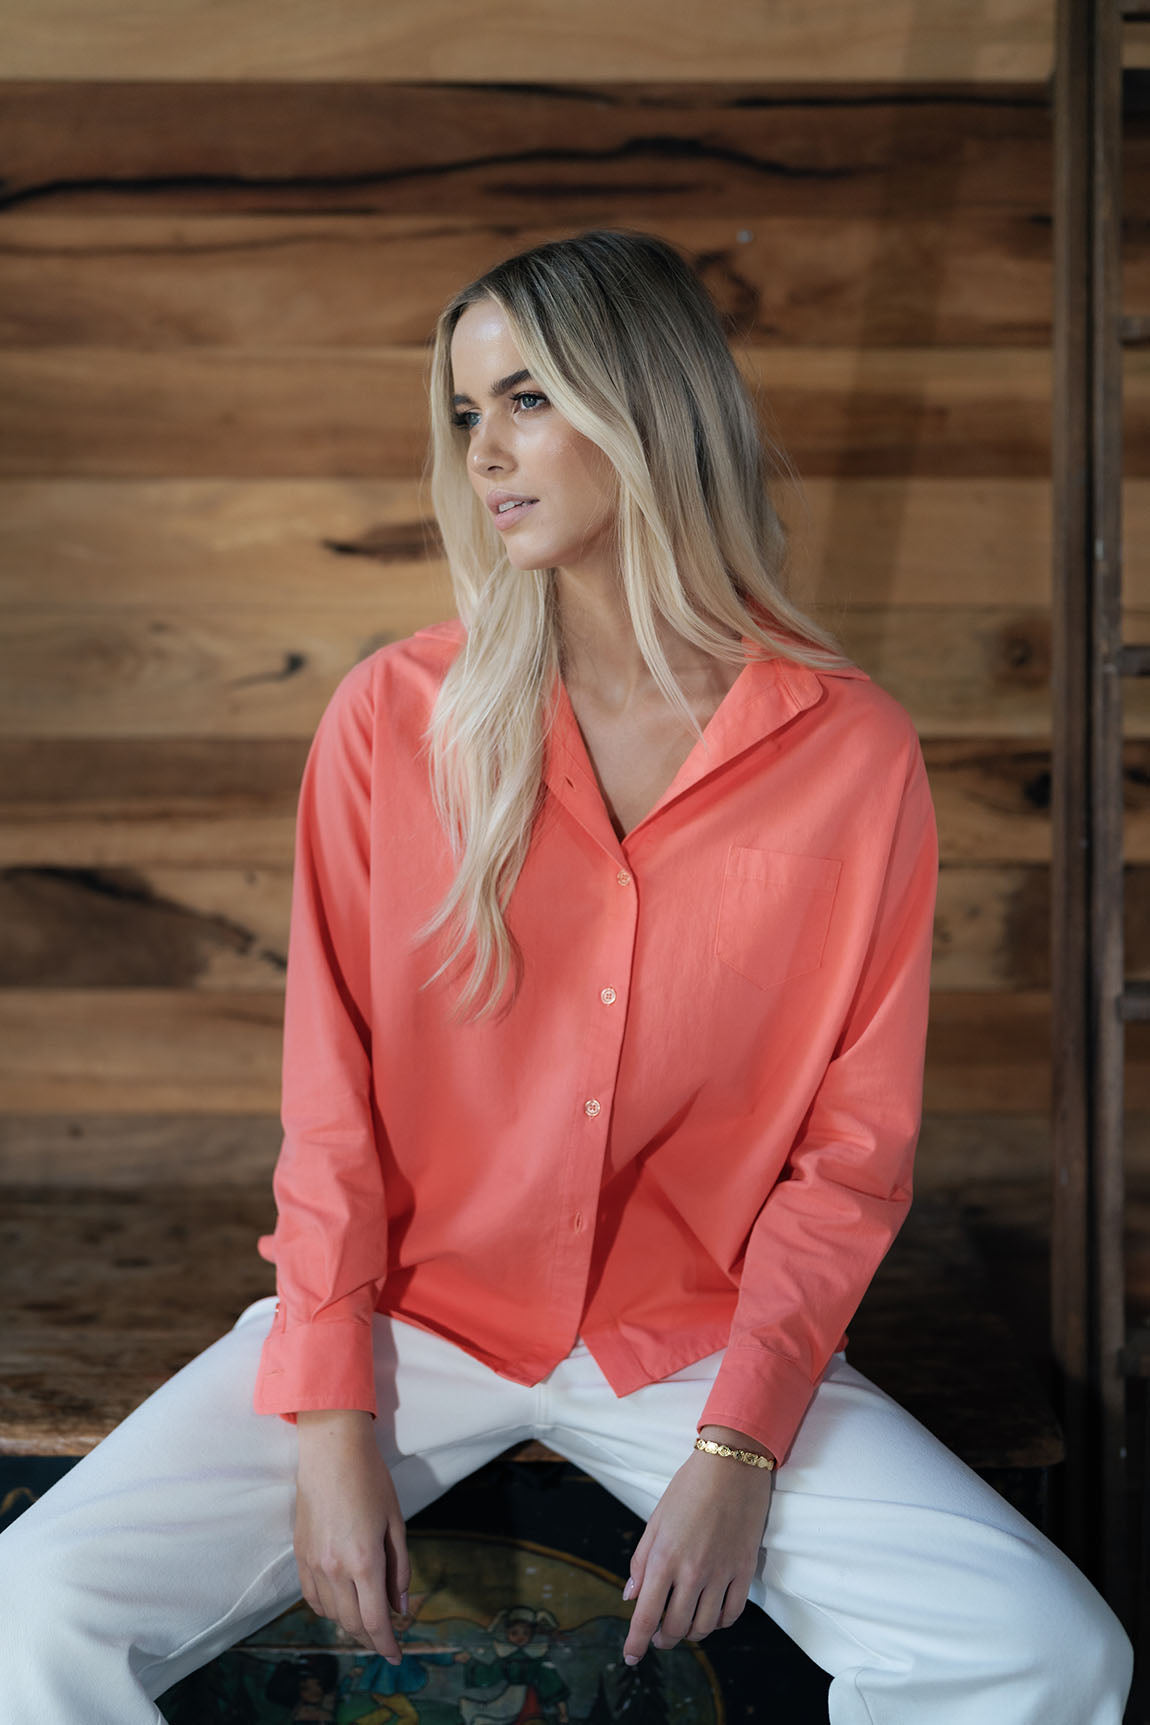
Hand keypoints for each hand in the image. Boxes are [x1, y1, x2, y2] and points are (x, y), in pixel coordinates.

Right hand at [293, 1409, 409, 1663]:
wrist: (331, 1452)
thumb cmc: (371, 1480)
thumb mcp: (395, 1522)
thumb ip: (399, 1568)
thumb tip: (400, 1607)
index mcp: (364, 1561)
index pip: (374, 1620)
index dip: (387, 1644)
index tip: (397, 1656)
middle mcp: (335, 1569)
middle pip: (352, 1623)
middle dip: (371, 1638)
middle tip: (386, 1641)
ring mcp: (313, 1563)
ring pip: (331, 1614)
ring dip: (350, 1624)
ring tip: (367, 1621)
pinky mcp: (299, 1555)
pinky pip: (312, 1598)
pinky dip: (328, 1609)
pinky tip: (341, 1604)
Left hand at [622, 1425, 773, 1663]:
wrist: (732, 1465)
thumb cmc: (689, 1487)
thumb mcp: (656, 1520)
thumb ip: (641, 1561)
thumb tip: (631, 1597)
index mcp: (664, 1558)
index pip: (646, 1615)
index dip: (635, 1642)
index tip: (630, 1657)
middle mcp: (692, 1572)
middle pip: (675, 1628)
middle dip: (662, 1639)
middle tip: (658, 1635)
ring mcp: (721, 1574)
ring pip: (704, 1627)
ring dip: (690, 1633)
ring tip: (683, 1624)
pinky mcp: (745, 1571)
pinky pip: (731, 1614)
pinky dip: (718, 1623)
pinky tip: (710, 1615)